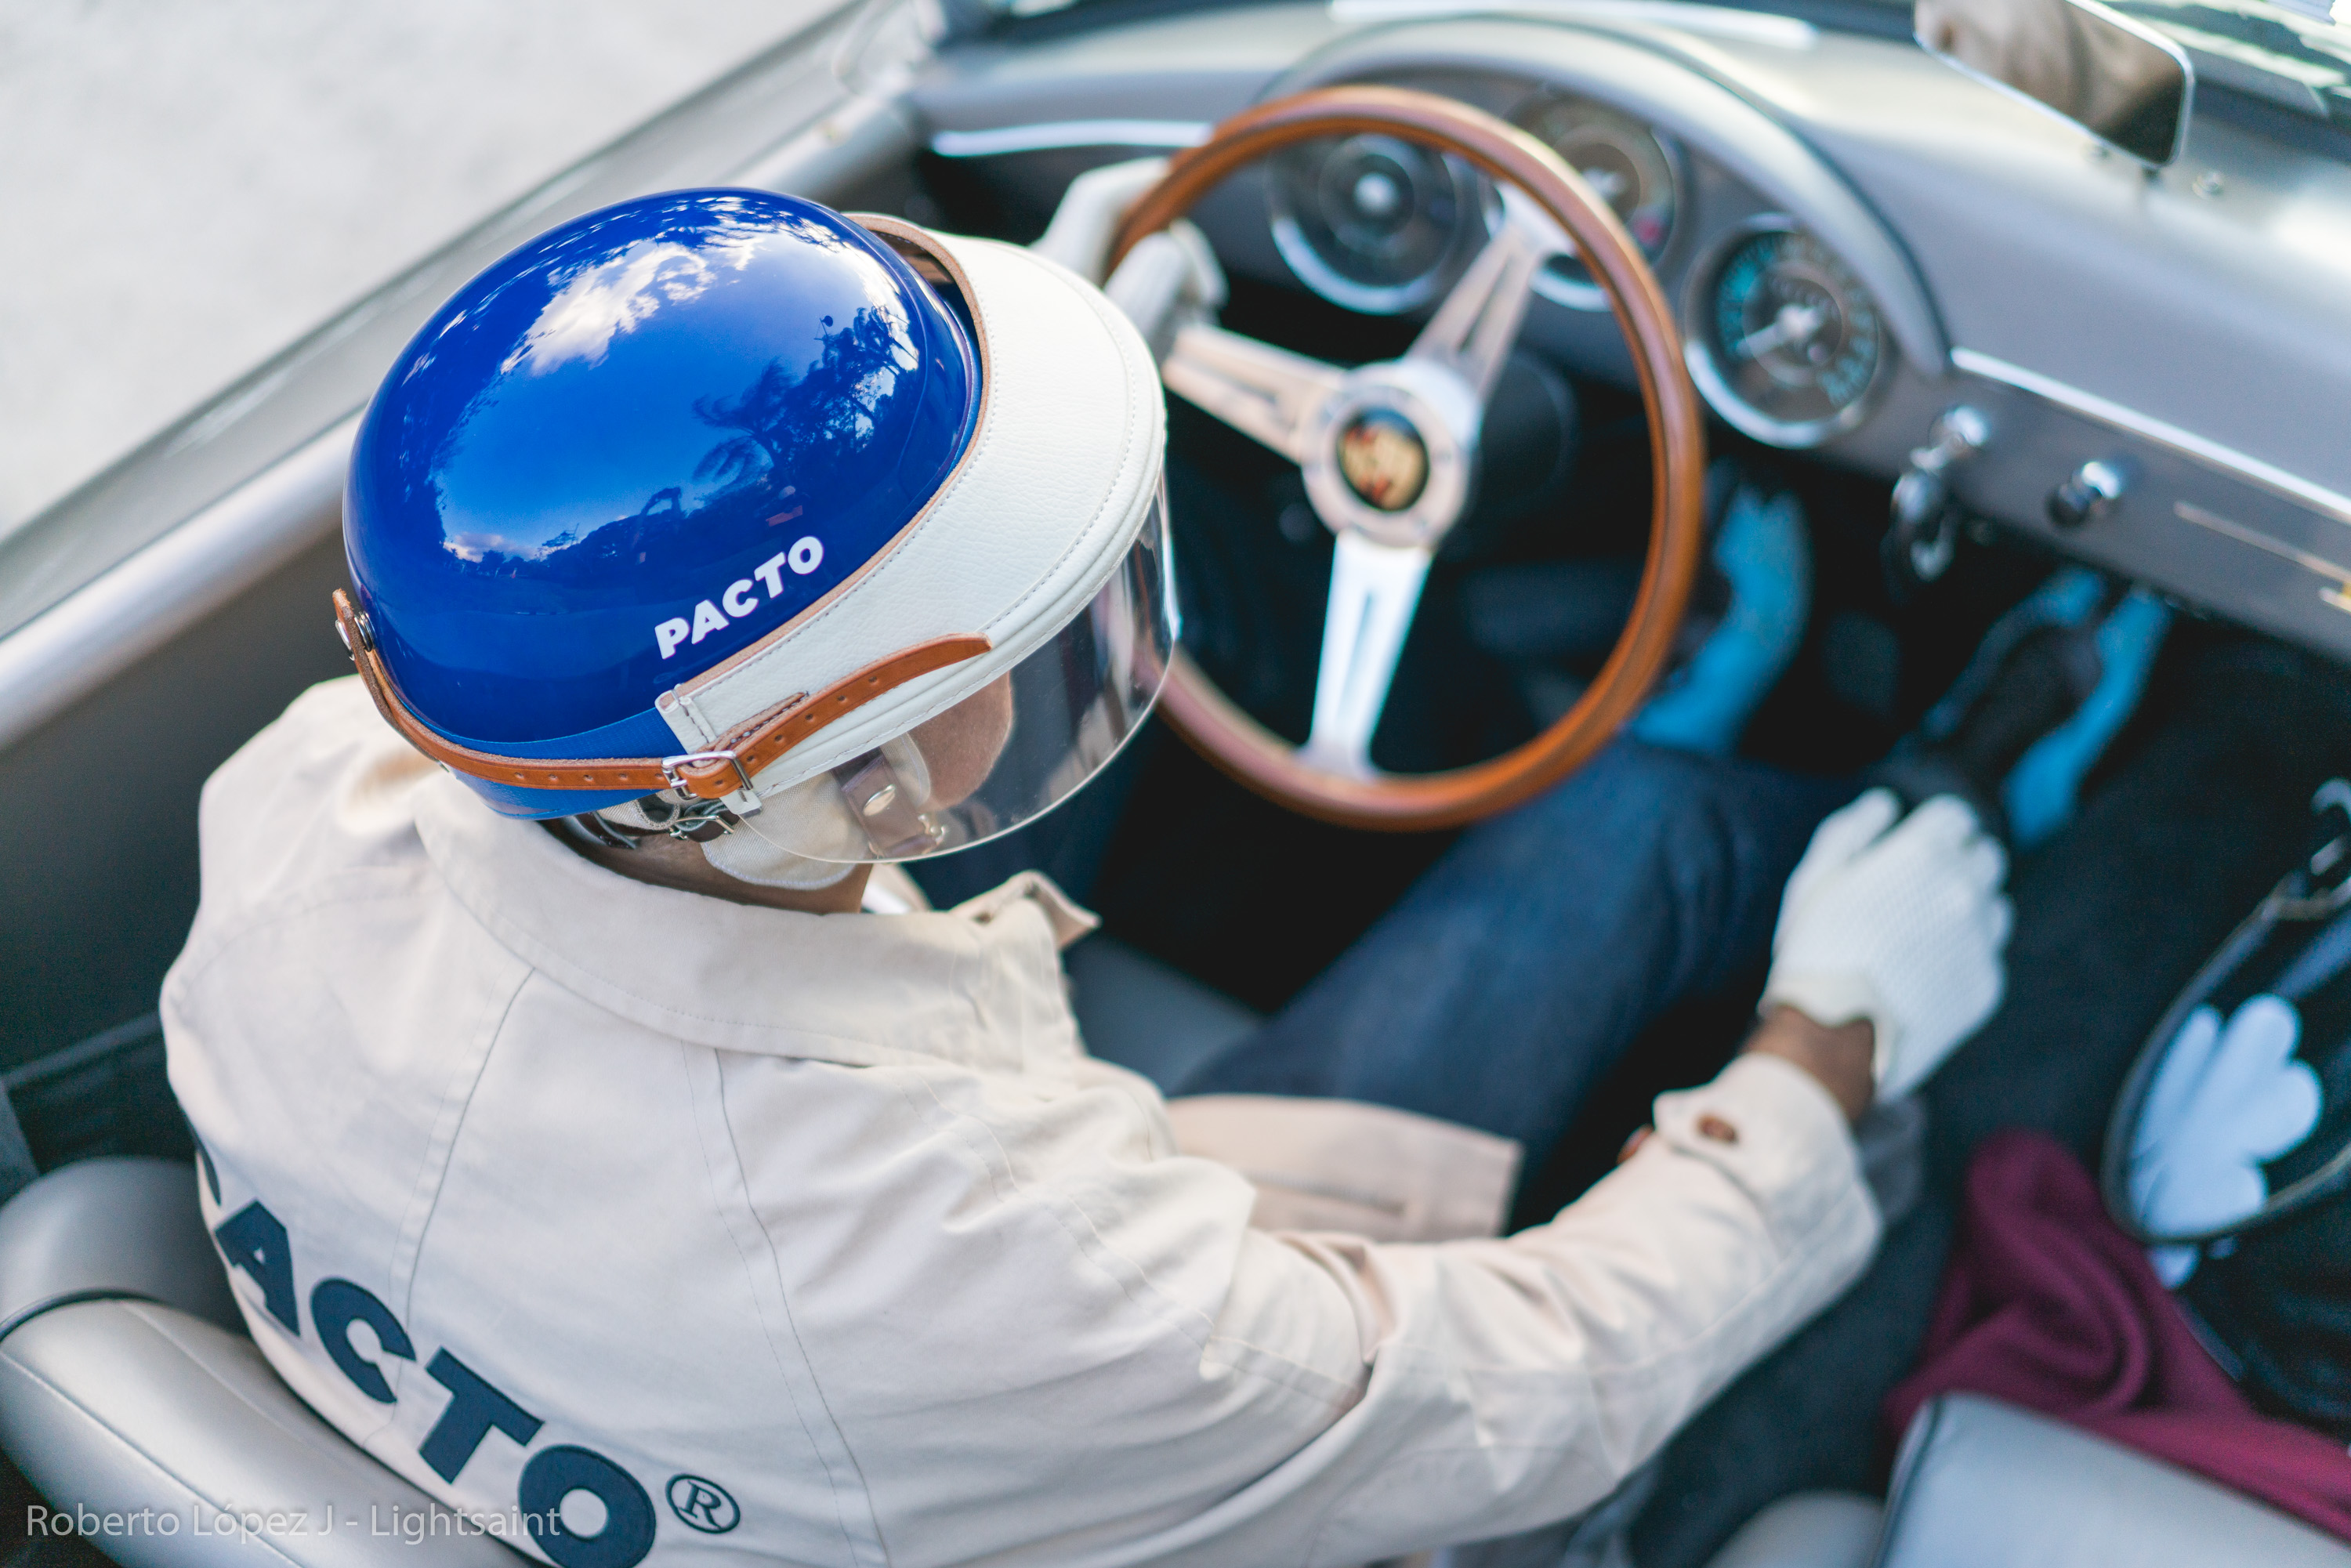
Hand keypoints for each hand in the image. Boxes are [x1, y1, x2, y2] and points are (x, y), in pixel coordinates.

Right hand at [1761, 789, 2010, 1098]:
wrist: (1834, 1039)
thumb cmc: (1813, 952)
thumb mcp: (1813, 879)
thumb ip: (1851, 831)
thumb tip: (1884, 803)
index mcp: (1922, 853)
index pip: (1956, 816)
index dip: (1933, 828)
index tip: (1914, 846)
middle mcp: (1964, 890)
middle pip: (1987, 857)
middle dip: (1958, 863)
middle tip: (1918, 891)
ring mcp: (1981, 940)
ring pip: (1995, 907)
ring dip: (1968, 910)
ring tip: (1921, 935)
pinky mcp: (1986, 986)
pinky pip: (1987, 957)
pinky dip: (1963, 958)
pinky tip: (1924, 974)